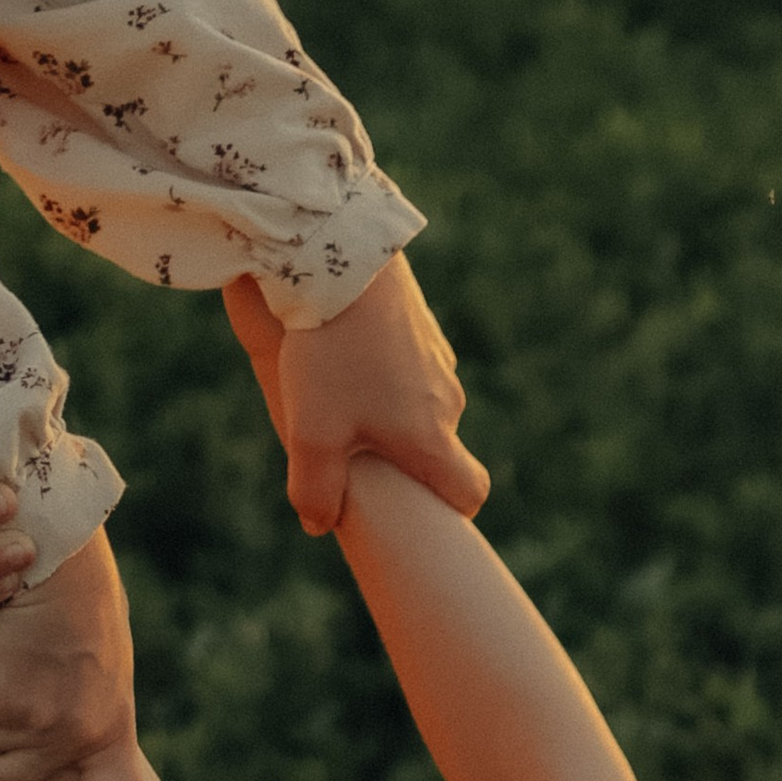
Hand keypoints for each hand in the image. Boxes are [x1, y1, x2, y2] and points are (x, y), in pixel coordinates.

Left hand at [229, 254, 486, 533]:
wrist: (342, 255)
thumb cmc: (330, 351)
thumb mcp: (312, 432)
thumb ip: (315, 490)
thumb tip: (318, 525)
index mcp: (431, 439)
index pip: (469, 492)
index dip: (452, 510)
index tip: (425, 509)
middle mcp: (447, 402)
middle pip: (438, 448)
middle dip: (406, 456)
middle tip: (355, 448)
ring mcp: (439, 360)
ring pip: (422, 403)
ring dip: (392, 409)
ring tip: (340, 391)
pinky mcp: (423, 325)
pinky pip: (410, 364)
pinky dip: (386, 369)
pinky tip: (345, 350)